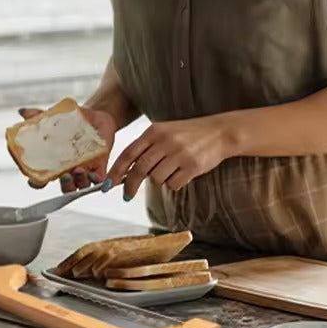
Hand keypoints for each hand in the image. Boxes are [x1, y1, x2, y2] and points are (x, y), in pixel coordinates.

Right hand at [18, 105, 117, 192]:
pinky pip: (99, 180)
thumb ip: (38, 116)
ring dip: (79, 182)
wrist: (94, 117)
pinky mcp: (99, 167)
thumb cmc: (70, 121)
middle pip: (64, 187)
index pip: (41, 178)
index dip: (36, 182)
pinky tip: (94, 174)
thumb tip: (23, 111)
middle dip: (64, 185)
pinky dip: (97, 180)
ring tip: (79, 170)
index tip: (33, 180)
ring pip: (80, 185)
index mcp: (53, 162)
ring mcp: (84, 169)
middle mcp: (68, 169)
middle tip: (64, 176)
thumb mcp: (53, 118)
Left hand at [106, 116, 234, 199]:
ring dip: (160, 180)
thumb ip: (146, 148)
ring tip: (171, 170)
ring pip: (156, 178)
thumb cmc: (187, 134)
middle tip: (127, 195)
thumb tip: (126, 171)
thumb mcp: (163, 133)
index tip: (108, 184)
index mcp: (153, 131)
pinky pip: (174, 184)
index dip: (116, 170)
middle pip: (139, 169)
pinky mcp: (192, 166)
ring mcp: (179, 154)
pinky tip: (182, 173)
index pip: (128, 153)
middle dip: (130, 185)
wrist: (219, 132)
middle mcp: (164, 141)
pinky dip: (174, 183)